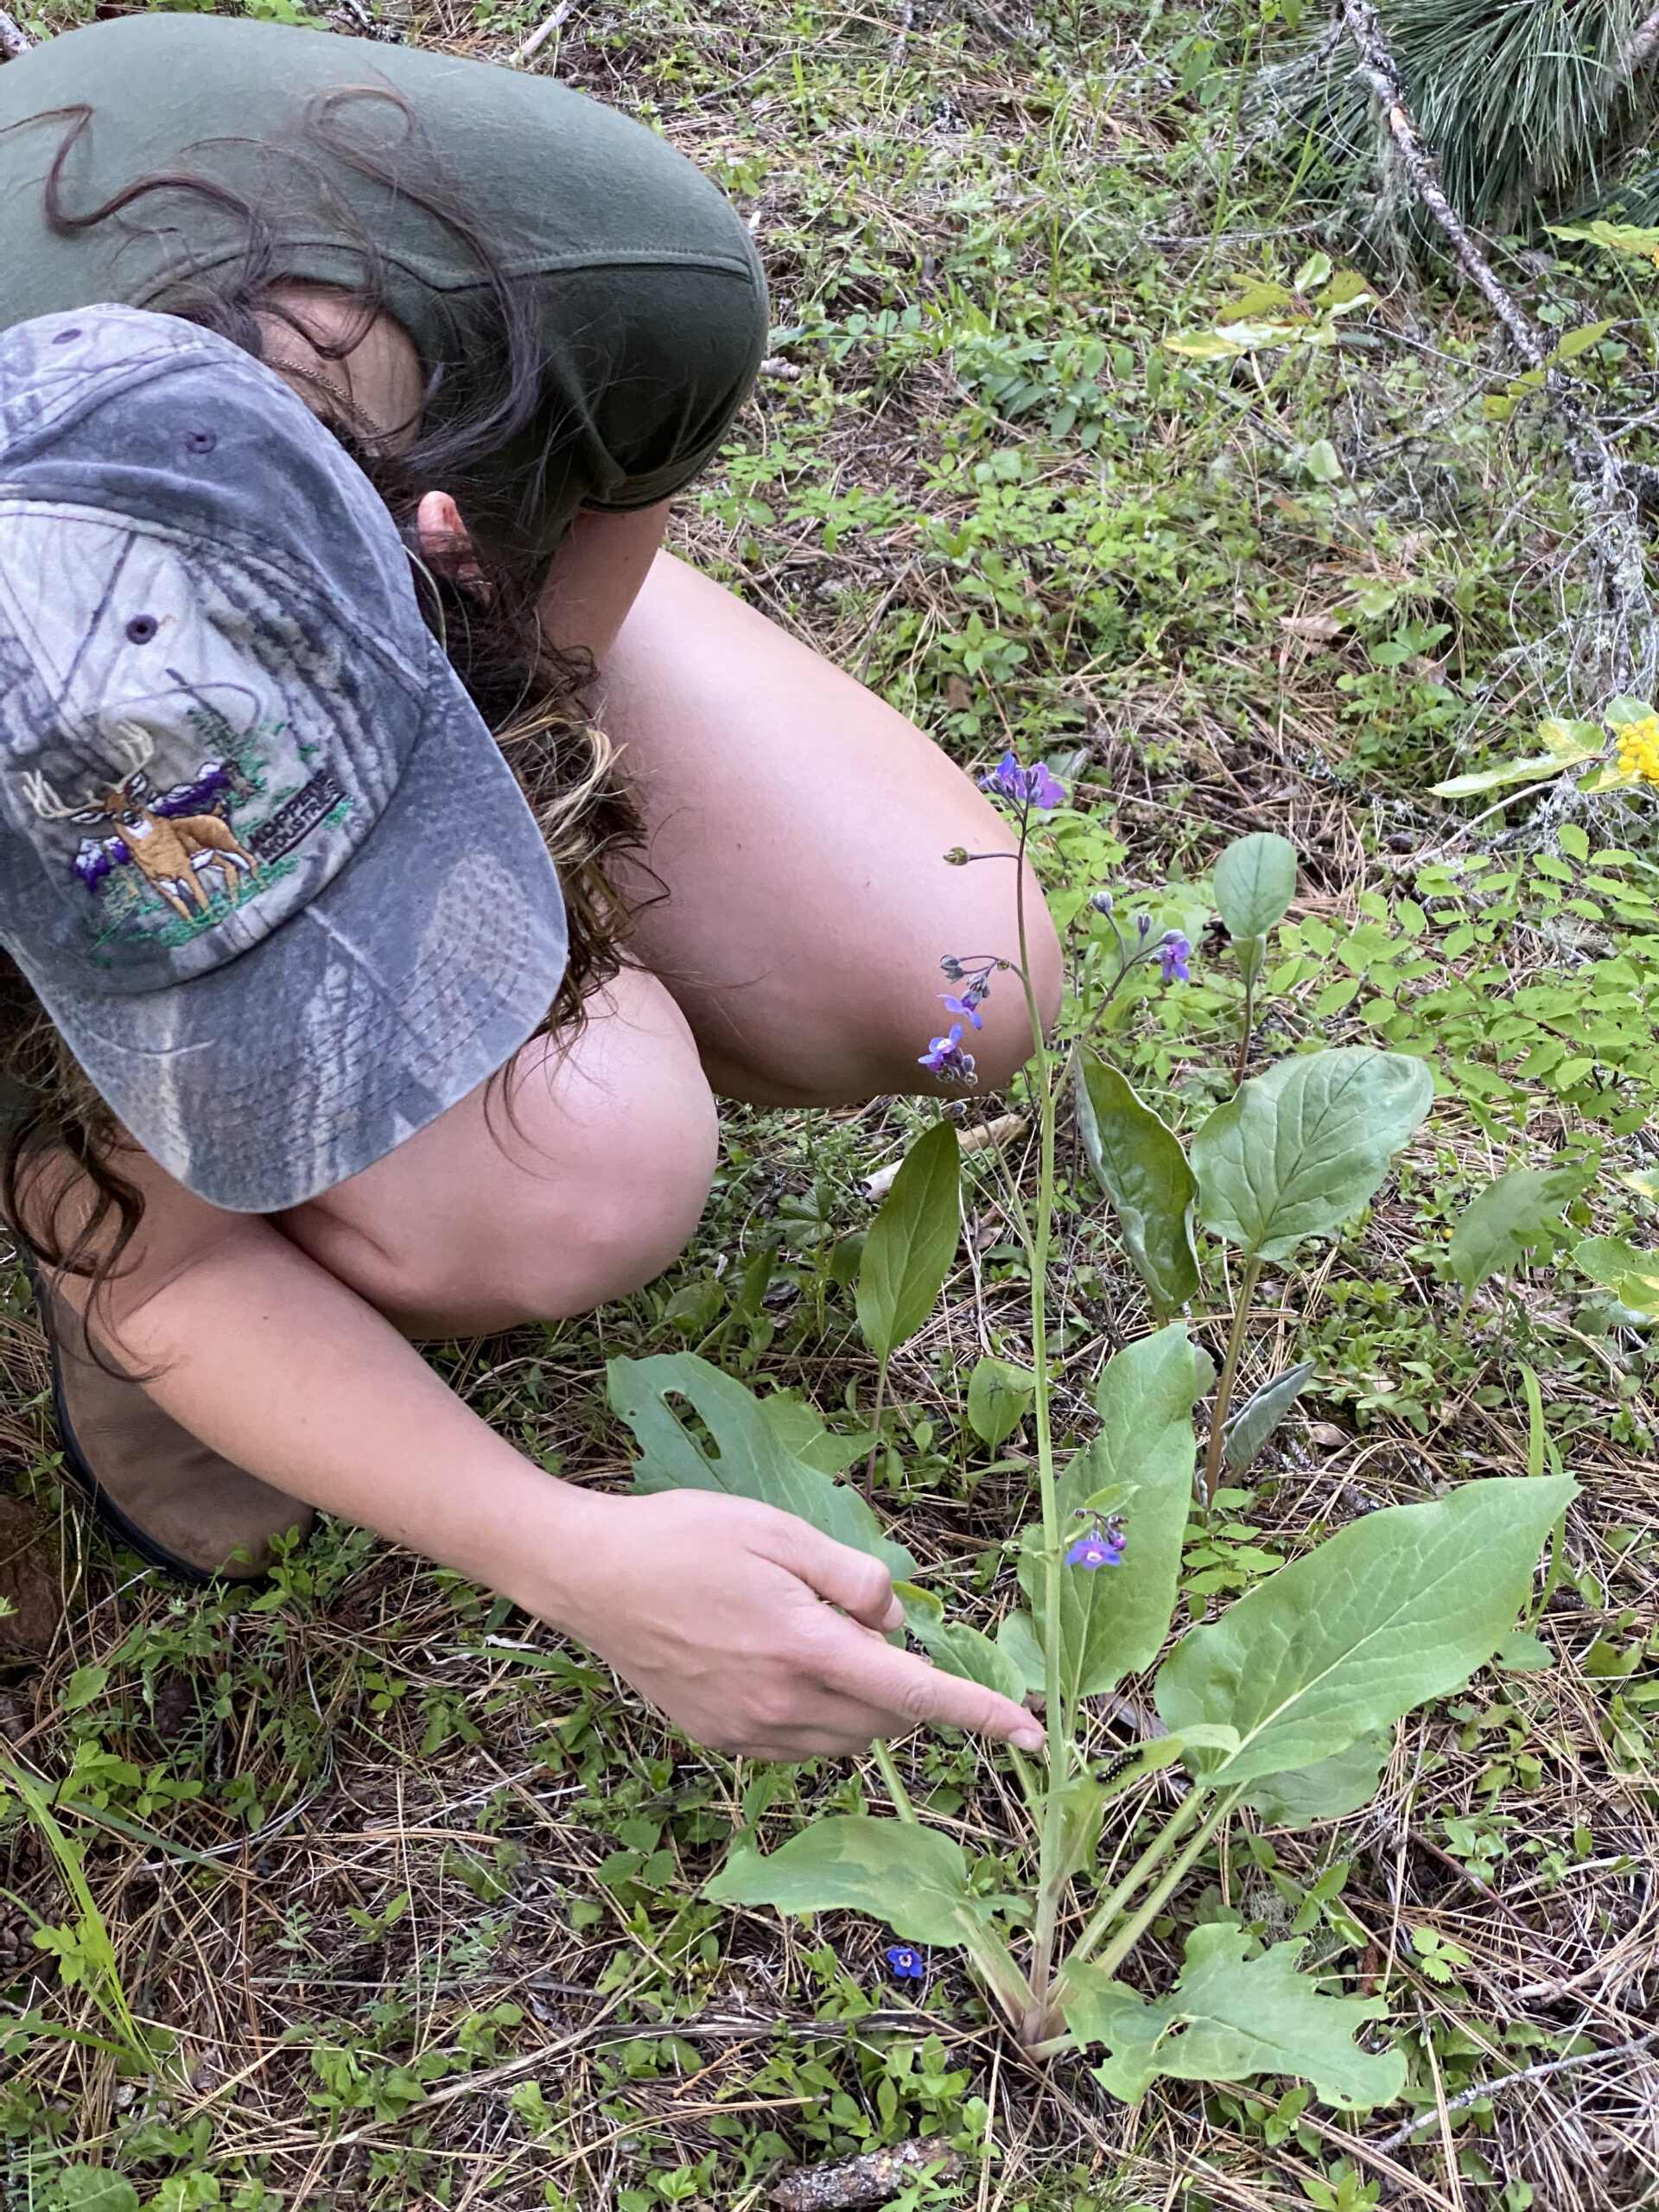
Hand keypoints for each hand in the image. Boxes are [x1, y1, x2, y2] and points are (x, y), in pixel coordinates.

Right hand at [522, 1488, 1045, 1763]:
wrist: (588, 1574)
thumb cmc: (685, 1536)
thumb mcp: (781, 1531)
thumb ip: (855, 1577)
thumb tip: (897, 1622)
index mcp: (806, 1649)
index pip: (916, 1694)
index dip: (982, 1715)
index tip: (1034, 1736)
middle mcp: (782, 1706)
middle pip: (886, 1720)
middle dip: (902, 1681)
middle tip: (858, 1615)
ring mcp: (747, 1733)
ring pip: (846, 1739)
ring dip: (861, 1702)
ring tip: (809, 1630)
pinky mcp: (720, 1742)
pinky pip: (800, 1746)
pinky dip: (817, 1716)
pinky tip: (779, 1662)